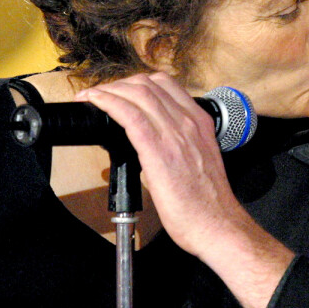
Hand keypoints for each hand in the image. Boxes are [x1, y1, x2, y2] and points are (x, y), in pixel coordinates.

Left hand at [78, 73, 243, 257]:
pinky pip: (129, 114)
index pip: (165, 84)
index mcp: (199, 123)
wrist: (217, 225)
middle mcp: (188, 122)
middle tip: (100, 96)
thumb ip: (178, 147)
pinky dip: (107, 103)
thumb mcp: (199, 161)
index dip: (136, 83)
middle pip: (147, 84)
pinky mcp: (158, 150)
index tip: (120, 92)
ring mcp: (174, 133)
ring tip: (91, 98)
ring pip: (136, 93)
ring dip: (107, 90)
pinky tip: (94, 103)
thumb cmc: (207, 203)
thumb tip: (150, 148)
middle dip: (117, 84)